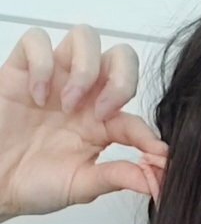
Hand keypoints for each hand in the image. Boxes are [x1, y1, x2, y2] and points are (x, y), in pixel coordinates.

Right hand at [0, 23, 168, 216]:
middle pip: (121, 57)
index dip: (149, 134)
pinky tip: (36, 97)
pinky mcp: (21, 70)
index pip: (137, 116)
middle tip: (101, 113)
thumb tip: (156, 179)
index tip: (154, 152)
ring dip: (84, 70)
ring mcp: (55, 79)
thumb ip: (117, 177)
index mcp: (102, 125)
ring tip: (66, 104)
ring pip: (85, 37)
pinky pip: (37, 41)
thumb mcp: (81, 186)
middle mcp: (83, 96)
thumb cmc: (34, 184)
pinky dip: (41, 65)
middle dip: (121, 79)